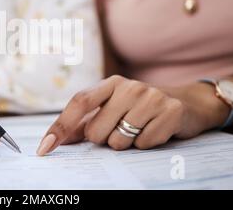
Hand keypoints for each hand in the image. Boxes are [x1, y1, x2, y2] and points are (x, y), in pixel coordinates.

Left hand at [37, 75, 228, 154]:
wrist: (188, 102)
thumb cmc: (141, 108)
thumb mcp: (113, 108)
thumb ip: (85, 122)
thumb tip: (56, 140)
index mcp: (110, 83)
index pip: (79, 102)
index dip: (60, 126)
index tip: (44, 148)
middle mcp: (129, 86)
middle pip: (96, 131)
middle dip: (104, 139)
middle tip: (121, 130)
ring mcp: (151, 97)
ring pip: (119, 141)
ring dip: (126, 143)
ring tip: (139, 129)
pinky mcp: (171, 111)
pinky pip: (144, 144)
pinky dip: (146, 144)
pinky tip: (155, 131)